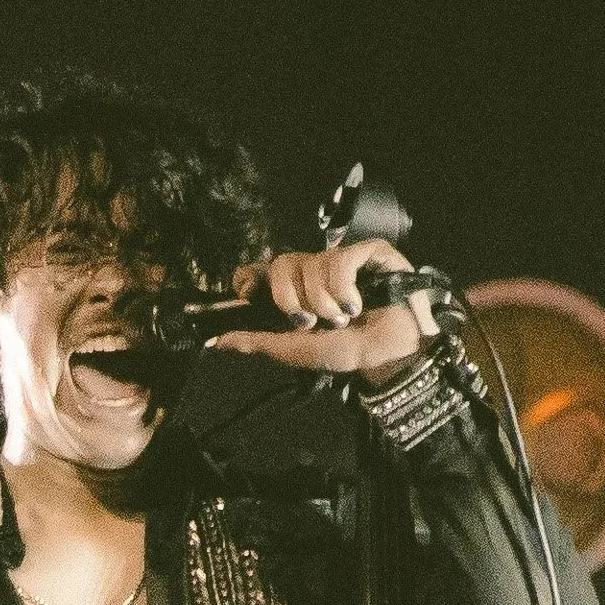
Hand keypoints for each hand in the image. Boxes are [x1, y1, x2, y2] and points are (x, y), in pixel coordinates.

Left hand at [210, 237, 435, 380]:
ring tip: (344, 319)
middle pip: (281, 265)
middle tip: (310, 323)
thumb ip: (257, 342)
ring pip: (312, 266)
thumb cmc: (347, 351)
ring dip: (326, 304)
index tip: (247, 294)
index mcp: (295, 290)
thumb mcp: (294, 351)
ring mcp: (340, 258)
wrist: (388, 354)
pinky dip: (344, 290)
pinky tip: (358, 305)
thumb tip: (216, 341)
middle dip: (292, 301)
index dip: (250, 277)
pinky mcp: (368, 251)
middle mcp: (314, 269)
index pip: (261, 268)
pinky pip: (339, 261)